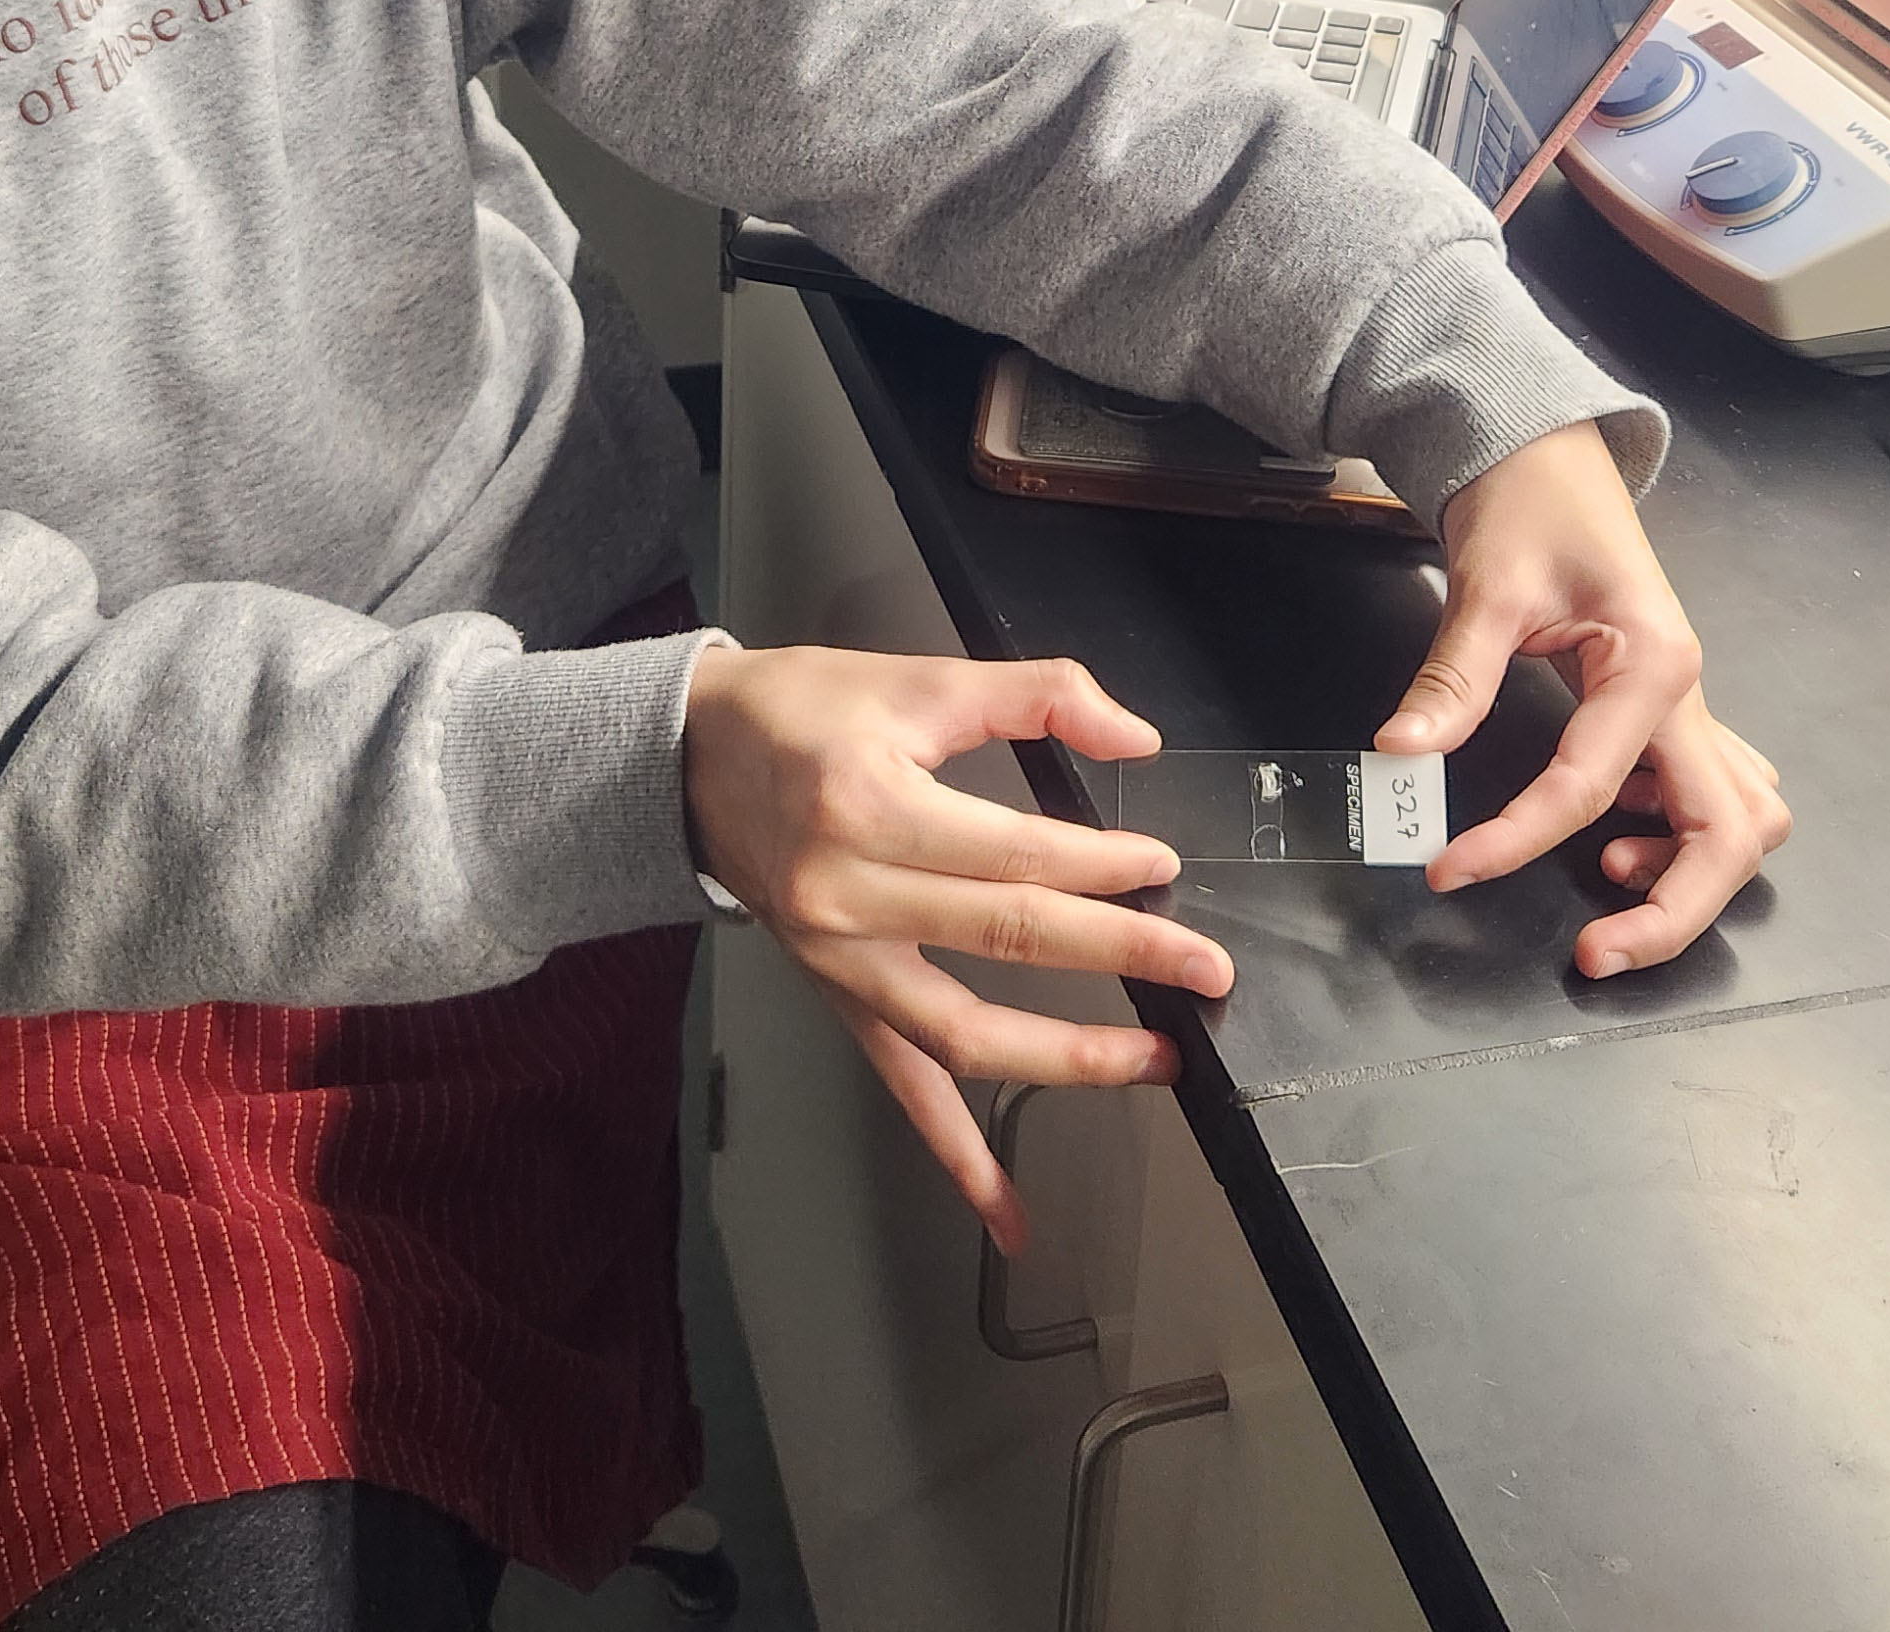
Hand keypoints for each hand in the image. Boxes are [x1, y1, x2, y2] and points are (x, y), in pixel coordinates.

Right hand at [685, 644, 1233, 1252]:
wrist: (686, 760)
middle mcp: (849, 894)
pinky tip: (1008, 1213)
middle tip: (1203, 969)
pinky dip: (956, 1156)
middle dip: (1120, 954)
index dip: (1099, 865)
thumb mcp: (914, 678)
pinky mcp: (837, 997)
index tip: (1162, 869)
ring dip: (1066, 1057)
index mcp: (870, 804)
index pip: (1013, 852)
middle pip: (1008, 936)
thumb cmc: (800, 712)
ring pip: (964, 1034)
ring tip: (1151, 1062)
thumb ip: (1034, 693)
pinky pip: (902, 1086)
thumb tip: (1134, 736)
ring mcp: (841, 961)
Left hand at [1378, 421, 1791, 973]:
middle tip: (1596, 953)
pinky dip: (1681, 833)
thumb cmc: (1529, 504)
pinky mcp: (1671, 709)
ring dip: (1694, 872)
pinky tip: (1617, 841)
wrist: (1546, 457)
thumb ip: (1452, 679)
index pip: (1588, 786)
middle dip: (1673, 913)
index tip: (1451, 869)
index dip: (1516, 840)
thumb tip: (1403, 754)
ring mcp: (1690, 703)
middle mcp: (1689, 691)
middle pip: (1728, 835)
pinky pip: (1714, 790)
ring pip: (1742, 818)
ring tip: (1608, 886)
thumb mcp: (1485, 588)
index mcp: (1652, 662)